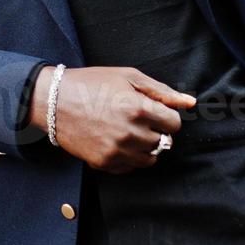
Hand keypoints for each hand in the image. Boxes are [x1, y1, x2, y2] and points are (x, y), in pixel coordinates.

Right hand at [29, 65, 196, 173]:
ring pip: (150, 158)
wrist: (54, 102)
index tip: (154, 111)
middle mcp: (130, 133)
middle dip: (156, 130)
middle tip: (137, 118)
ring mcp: (116, 151)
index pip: (175, 124)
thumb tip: (190, 103)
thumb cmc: (92, 84)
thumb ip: (162, 91)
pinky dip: (129, 156)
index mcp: (139, 108)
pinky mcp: (104, 163)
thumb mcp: (128, 77)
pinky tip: (115, 140)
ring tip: (128, 130)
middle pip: (164, 142)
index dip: (166, 116)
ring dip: (145, 146)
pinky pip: (131, 167)